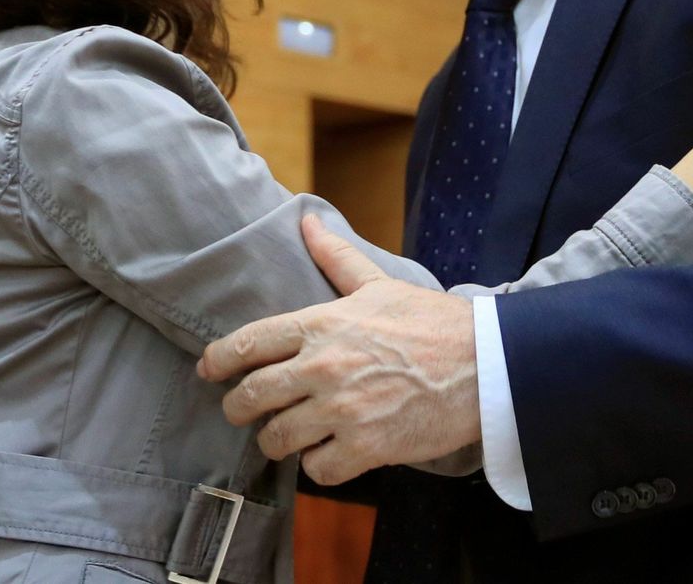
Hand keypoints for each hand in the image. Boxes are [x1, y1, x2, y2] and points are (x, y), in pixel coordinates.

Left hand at [198, 216, 480, 484]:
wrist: (483, 364)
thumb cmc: (431, 322)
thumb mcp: (379, 284)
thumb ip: (337, 258)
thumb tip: (308, 221)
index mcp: (321, 324)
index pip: (248, 343)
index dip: (218, 360)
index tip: (209, 370)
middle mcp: (322, 367)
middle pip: (250, 398)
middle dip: (239, 408)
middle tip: (243, 412)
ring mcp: (341, 410)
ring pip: (277, 439)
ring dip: (277, 441)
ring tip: (288, 436)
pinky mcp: (365, 447)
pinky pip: (316, 469)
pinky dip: (318, 465)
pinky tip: (328, 453)